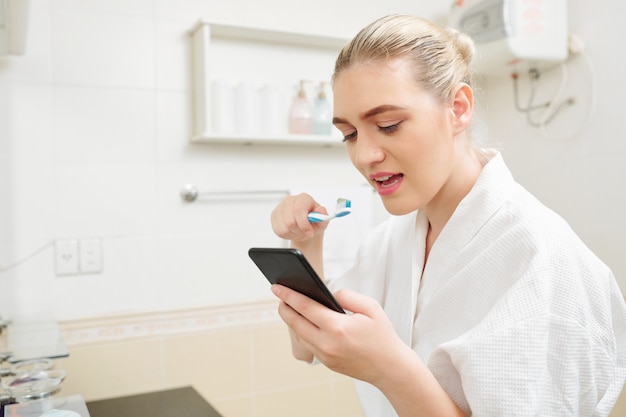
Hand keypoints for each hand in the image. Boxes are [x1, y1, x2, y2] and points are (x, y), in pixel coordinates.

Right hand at [271, 193, 328, 243]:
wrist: (306, 226)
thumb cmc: (314, 221)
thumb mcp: (323, 220)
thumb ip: (323, 216)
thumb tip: (321, 211)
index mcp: (303, 198)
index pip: (299, 210)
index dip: (304, 224)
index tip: (310, 232)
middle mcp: (290, 200)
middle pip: (290, 221)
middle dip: (299, 231)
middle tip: (305, 232)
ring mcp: (280, 207)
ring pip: (284, 228)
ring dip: (293, 233)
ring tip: (299, 231)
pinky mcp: (274, 215)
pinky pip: (278, 230)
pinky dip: (287, 234)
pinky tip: (292, 231)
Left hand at [272, 284, 406, 384]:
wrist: (390, 368)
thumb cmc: (382, 336)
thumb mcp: (370, 307)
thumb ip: (347, 295)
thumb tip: (328, 294)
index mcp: (338, 327)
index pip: (305, 307)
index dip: (288, 295)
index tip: (277, 286)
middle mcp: (327, 343)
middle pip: (295, 322)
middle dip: (284, 306)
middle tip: (278, 294)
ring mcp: (325, 356)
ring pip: (299, 335)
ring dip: (291, 320)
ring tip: (288, 305)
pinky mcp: (326, 363)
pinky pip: (308, 344)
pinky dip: (302, 331)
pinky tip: (302, 321)